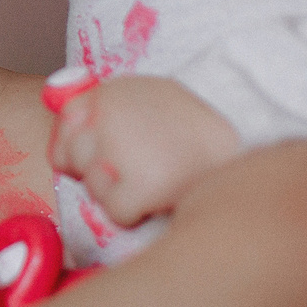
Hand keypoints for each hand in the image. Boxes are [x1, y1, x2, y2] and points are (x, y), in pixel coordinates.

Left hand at [46, 74, 238, 226]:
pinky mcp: (141, 186)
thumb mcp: (144, 94)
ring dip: (120, 192)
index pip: (62, 136)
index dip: (82, 154)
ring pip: (95, 191)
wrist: (247, 128)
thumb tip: (59, 150)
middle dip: (101, 172)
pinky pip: (117, 213)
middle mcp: (105, 119)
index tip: (111, 155)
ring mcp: (120, 152)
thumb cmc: (193, 118)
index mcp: (104, 94)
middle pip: (75, 165)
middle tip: (143, 163)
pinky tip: (163, 194)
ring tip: (158, 174)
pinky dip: (138, 212)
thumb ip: (101, 111)